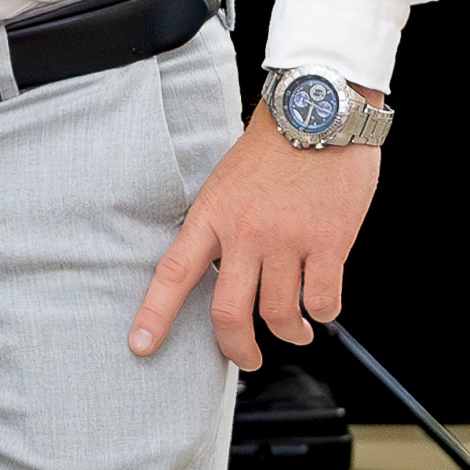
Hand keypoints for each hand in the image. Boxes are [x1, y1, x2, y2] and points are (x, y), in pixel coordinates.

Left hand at [129, 102, 380, 370]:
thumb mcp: (227, 180)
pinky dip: (321, 314)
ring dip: (289, 334)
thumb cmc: (274, 144)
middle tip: (247, 359)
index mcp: (213, 214)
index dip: (155, 315)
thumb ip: (221, 225)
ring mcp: (288, 239)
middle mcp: (246, 232)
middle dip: (236, 349)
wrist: (321, 109)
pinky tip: (320, 309)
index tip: (141, 346)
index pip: (173, 274)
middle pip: (228, 312)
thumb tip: (220, 269)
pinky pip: (322, 300)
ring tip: (295, 333)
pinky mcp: (329, 241)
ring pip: (279, 314)